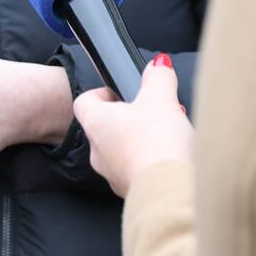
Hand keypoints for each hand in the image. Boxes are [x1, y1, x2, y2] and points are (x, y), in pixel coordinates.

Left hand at [73, 54, 192, 197]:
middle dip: (129, 117)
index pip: (84, 102)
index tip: (119, 92)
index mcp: (97, 124)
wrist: (168, 190)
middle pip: (105, 127)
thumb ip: (158, 77)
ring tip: (168, 134)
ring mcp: (112, 174)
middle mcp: (97, 151)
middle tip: (152, 111)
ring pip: (121, 150)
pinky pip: (136, 170)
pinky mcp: (130, 190)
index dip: (100, 93)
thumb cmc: (156, 144)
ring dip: (140, 140)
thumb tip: (158, 65)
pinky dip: (150, 161)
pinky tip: (171, 157)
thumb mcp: (161, 99)